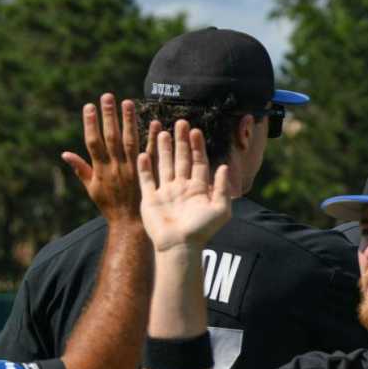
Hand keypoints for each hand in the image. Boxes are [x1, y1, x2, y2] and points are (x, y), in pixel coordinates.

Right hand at [63, 95, 144, 227]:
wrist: (130, 224)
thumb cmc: (109, 206)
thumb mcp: (91, 189)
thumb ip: (81, 169)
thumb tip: (65, 153)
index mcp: (101, 169)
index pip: (93, 142)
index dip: (90, 124)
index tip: (89, 106)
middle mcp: (116, 166)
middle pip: (111, 137)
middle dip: (109, 116)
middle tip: (108, 96)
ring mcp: (133, 169)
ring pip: (130, 141)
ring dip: (129, 121)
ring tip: (128, 102)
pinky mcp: (148, 173)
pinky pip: (152, 153)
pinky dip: (153, 138)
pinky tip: (155, 122)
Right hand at [137, 120, 231, 253]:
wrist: (180, 246)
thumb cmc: (202, 230)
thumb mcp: (220, 209)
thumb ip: (221, 188)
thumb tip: (224, 167)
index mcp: (198, 188)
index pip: (198, 162)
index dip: (197, 147)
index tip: (196, 131)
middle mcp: (182, 187)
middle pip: (181, 159)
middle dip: (181, 141)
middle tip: (181, 122)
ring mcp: (165, 192)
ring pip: (164, 165)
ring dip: (163, 149)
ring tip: (163, 131)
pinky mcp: (150, 198)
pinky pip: (146, 179)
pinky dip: (144, 167)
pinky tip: (143, 152)